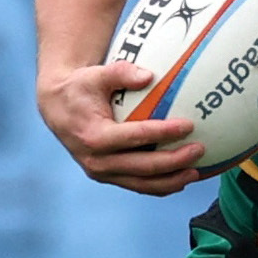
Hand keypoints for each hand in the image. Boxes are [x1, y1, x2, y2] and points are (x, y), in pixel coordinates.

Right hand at [37, 61, 204, 195]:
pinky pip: (138, 186)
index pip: (136, 137)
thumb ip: (120, 72)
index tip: (189, 125)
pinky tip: (182, 179)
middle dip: (174, 161)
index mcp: (94, 136)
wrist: (58, 109)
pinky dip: (161, 186)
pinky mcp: (108, 177)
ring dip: (172, 180)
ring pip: (142, 184)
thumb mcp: (96, 75)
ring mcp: (102, 172)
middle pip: (143, 166)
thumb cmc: (81, 88)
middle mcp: (96, 160)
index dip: (164, 133)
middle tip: (199, 149)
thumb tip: (149, 76)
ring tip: (196, 172)